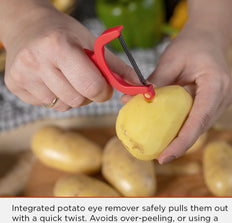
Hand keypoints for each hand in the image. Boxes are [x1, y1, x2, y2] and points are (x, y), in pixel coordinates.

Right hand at [4, 5, 136, 110]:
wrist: (27, 26)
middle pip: (77, 100)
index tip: (103, 86)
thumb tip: (136, 85)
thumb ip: (115, 66)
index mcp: (58, 46)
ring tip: (66, 77)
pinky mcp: (15, 87)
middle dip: (87, 94)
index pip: (91, 86)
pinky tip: (51, 80)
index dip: (103, 91)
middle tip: (83, 79)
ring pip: (63, 106)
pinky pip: (48, 105)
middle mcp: (36, 62)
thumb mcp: (91, 42)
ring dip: (72, 96)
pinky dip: (56, 96)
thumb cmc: (64, 34)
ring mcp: (23, 76)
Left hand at [122, 25, 231, 163]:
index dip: (181, 142)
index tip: (164, 157)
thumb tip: (128, 100)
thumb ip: (154, 82)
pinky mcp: (214, 103)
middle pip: (199, 128)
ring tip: (161, 148)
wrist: (208, 37)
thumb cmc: (191, 44)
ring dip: (181, 138)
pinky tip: (169, 132)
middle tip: (158, 156)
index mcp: (215, 85)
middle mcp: (223, 96)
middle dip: (179, 145)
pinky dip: (184, 128)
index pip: (198, 120)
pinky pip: (198, 120)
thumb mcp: (170, 60)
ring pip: (199, 127)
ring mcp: (221, 101)